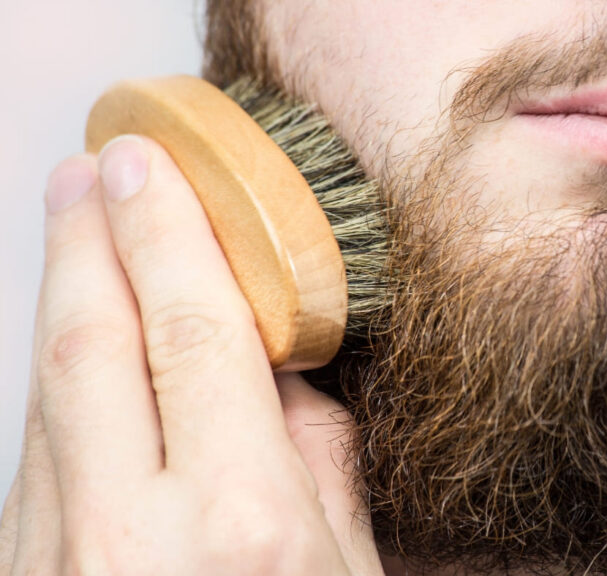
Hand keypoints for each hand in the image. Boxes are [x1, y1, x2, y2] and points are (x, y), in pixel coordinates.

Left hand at [0, 137, 382, 574]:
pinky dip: (57, 391)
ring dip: (63, 308)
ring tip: (80, 244)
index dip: (167, 236)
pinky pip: (32, 464)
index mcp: (242, 525)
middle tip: (92, 172)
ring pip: (46, 399)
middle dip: (87, 242)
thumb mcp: (349, 571)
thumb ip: (321, 463)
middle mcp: (131, 538)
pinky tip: (80, 356)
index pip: (193, 335)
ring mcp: (55, 565)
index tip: (148, 166)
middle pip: (91, 345)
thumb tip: (288, 367)